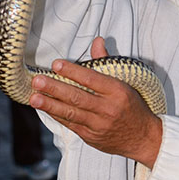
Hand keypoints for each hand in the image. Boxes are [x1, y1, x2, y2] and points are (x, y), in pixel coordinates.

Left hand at [29, 37, 162, 168]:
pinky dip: (57, 115)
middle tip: (38, 80)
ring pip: (71, 113)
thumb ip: (106, 63)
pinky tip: (45, 108)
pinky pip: (71, 124)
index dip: (73, 72)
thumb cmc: (133, 106)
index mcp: (118, 91)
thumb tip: (97, 41)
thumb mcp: (125, 83)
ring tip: (34, 97)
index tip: (56, 64)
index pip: (92, 79)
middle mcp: (108, 109)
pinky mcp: (91, 137)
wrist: (144, 138)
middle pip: (78, 97)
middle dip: (55, 89)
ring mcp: (99, 125)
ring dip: (50, 105)